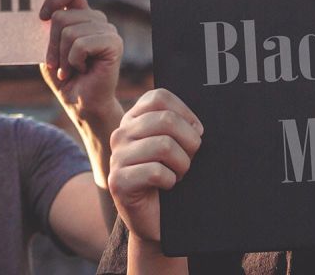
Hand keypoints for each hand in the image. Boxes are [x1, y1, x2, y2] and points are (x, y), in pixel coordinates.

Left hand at [39, 0, 121, 122]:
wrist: (81, 104)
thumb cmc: (65, 78)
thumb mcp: (49, 45)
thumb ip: (51, 18)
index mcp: (83, 16)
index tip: (43, 18)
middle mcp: (97, 19)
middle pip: (61, 16)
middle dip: (51, 45)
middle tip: (58, 64)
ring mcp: (107, 30)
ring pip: (69, 32)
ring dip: (62, 57)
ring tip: (71, 69)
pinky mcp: (114, 44)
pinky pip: (80, 44)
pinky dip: (74, 61)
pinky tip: (84, 70)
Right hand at [107, 89, 202, 243]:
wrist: (155, 217)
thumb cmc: (169, 176)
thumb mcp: (174, 144)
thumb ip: (179, 125)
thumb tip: (198, 125)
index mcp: (133, 119)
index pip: (160, 97)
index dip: (186, 114)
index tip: (195, 132)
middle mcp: (121, 133)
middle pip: (166, 120)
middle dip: (189, 142)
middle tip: (189, 159)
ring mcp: (117, 157)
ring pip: (165, 146)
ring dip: (182, 164)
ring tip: (178, 173)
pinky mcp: (118, 181)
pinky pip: (157, 172)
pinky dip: (171, 180)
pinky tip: (167, 186)